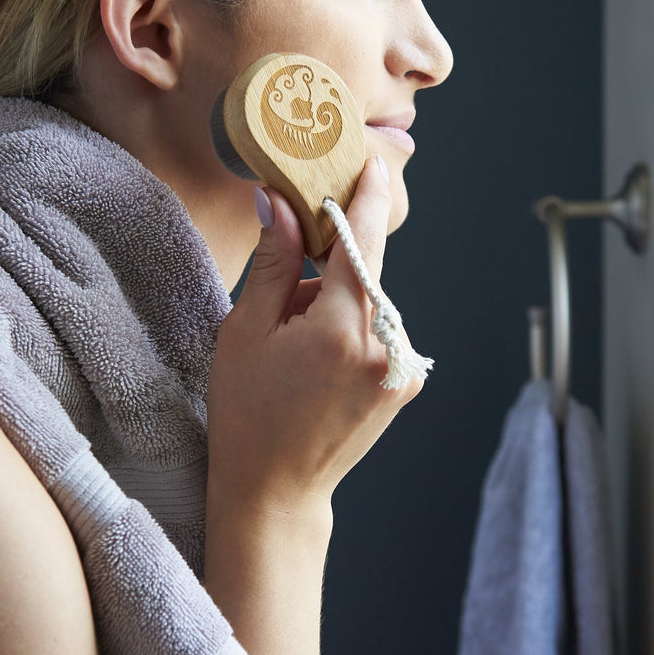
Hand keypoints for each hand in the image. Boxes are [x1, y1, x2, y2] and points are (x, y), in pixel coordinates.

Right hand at [205, 156, 422, 513]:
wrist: (277, 492)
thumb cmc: (248, 415)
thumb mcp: (245, 332)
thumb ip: (272, 262)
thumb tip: (277, 201)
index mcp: (342, 330)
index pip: (361, 241)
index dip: (364, 196)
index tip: (370, 161)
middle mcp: (385, 346)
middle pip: (360, 273)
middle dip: (323, 275)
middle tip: (283, 314)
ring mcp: (403, 368)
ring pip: (369, 301)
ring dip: (336, 305)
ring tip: (298, 353)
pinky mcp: (408, 382)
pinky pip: (380, 330)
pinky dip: (352, 330)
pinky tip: (320, 366)